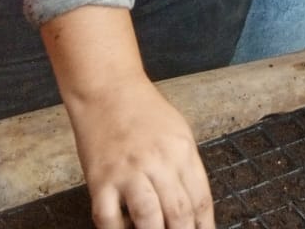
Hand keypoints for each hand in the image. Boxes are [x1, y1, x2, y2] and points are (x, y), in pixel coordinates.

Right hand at [69, 78, 212, 228]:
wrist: (108, 90)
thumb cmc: (144, 112)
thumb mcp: (178, 133)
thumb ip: (185, 168)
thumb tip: (194, 206)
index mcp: (182, 151)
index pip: (200, 199)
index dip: (204, 226)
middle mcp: (159, 162)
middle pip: (179, 213)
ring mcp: (128, 173)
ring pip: (148, 220)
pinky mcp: (100, 180)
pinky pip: (108, 219)